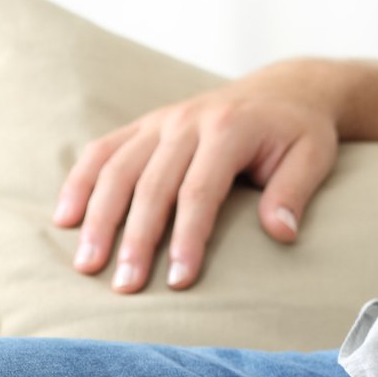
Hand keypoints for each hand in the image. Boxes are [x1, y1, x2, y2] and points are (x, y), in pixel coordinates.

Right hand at [53, 63, 341, 292]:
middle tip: (123, 286)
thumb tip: (281, 233)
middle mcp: (189, 120)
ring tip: (86, 265)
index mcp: (231, 128)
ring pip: (117, 169)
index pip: (200, 191)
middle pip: (151, 184)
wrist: (286, 90)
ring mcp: (162, 120)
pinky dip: (80, 182)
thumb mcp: (313, 156)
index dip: (187, 238)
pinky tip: (65, 218)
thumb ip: (293, 193)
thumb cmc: (299, 131)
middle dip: (135, 239)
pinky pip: (103, 150)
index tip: (178, 281)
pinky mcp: (145, 124)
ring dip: (98, 218)